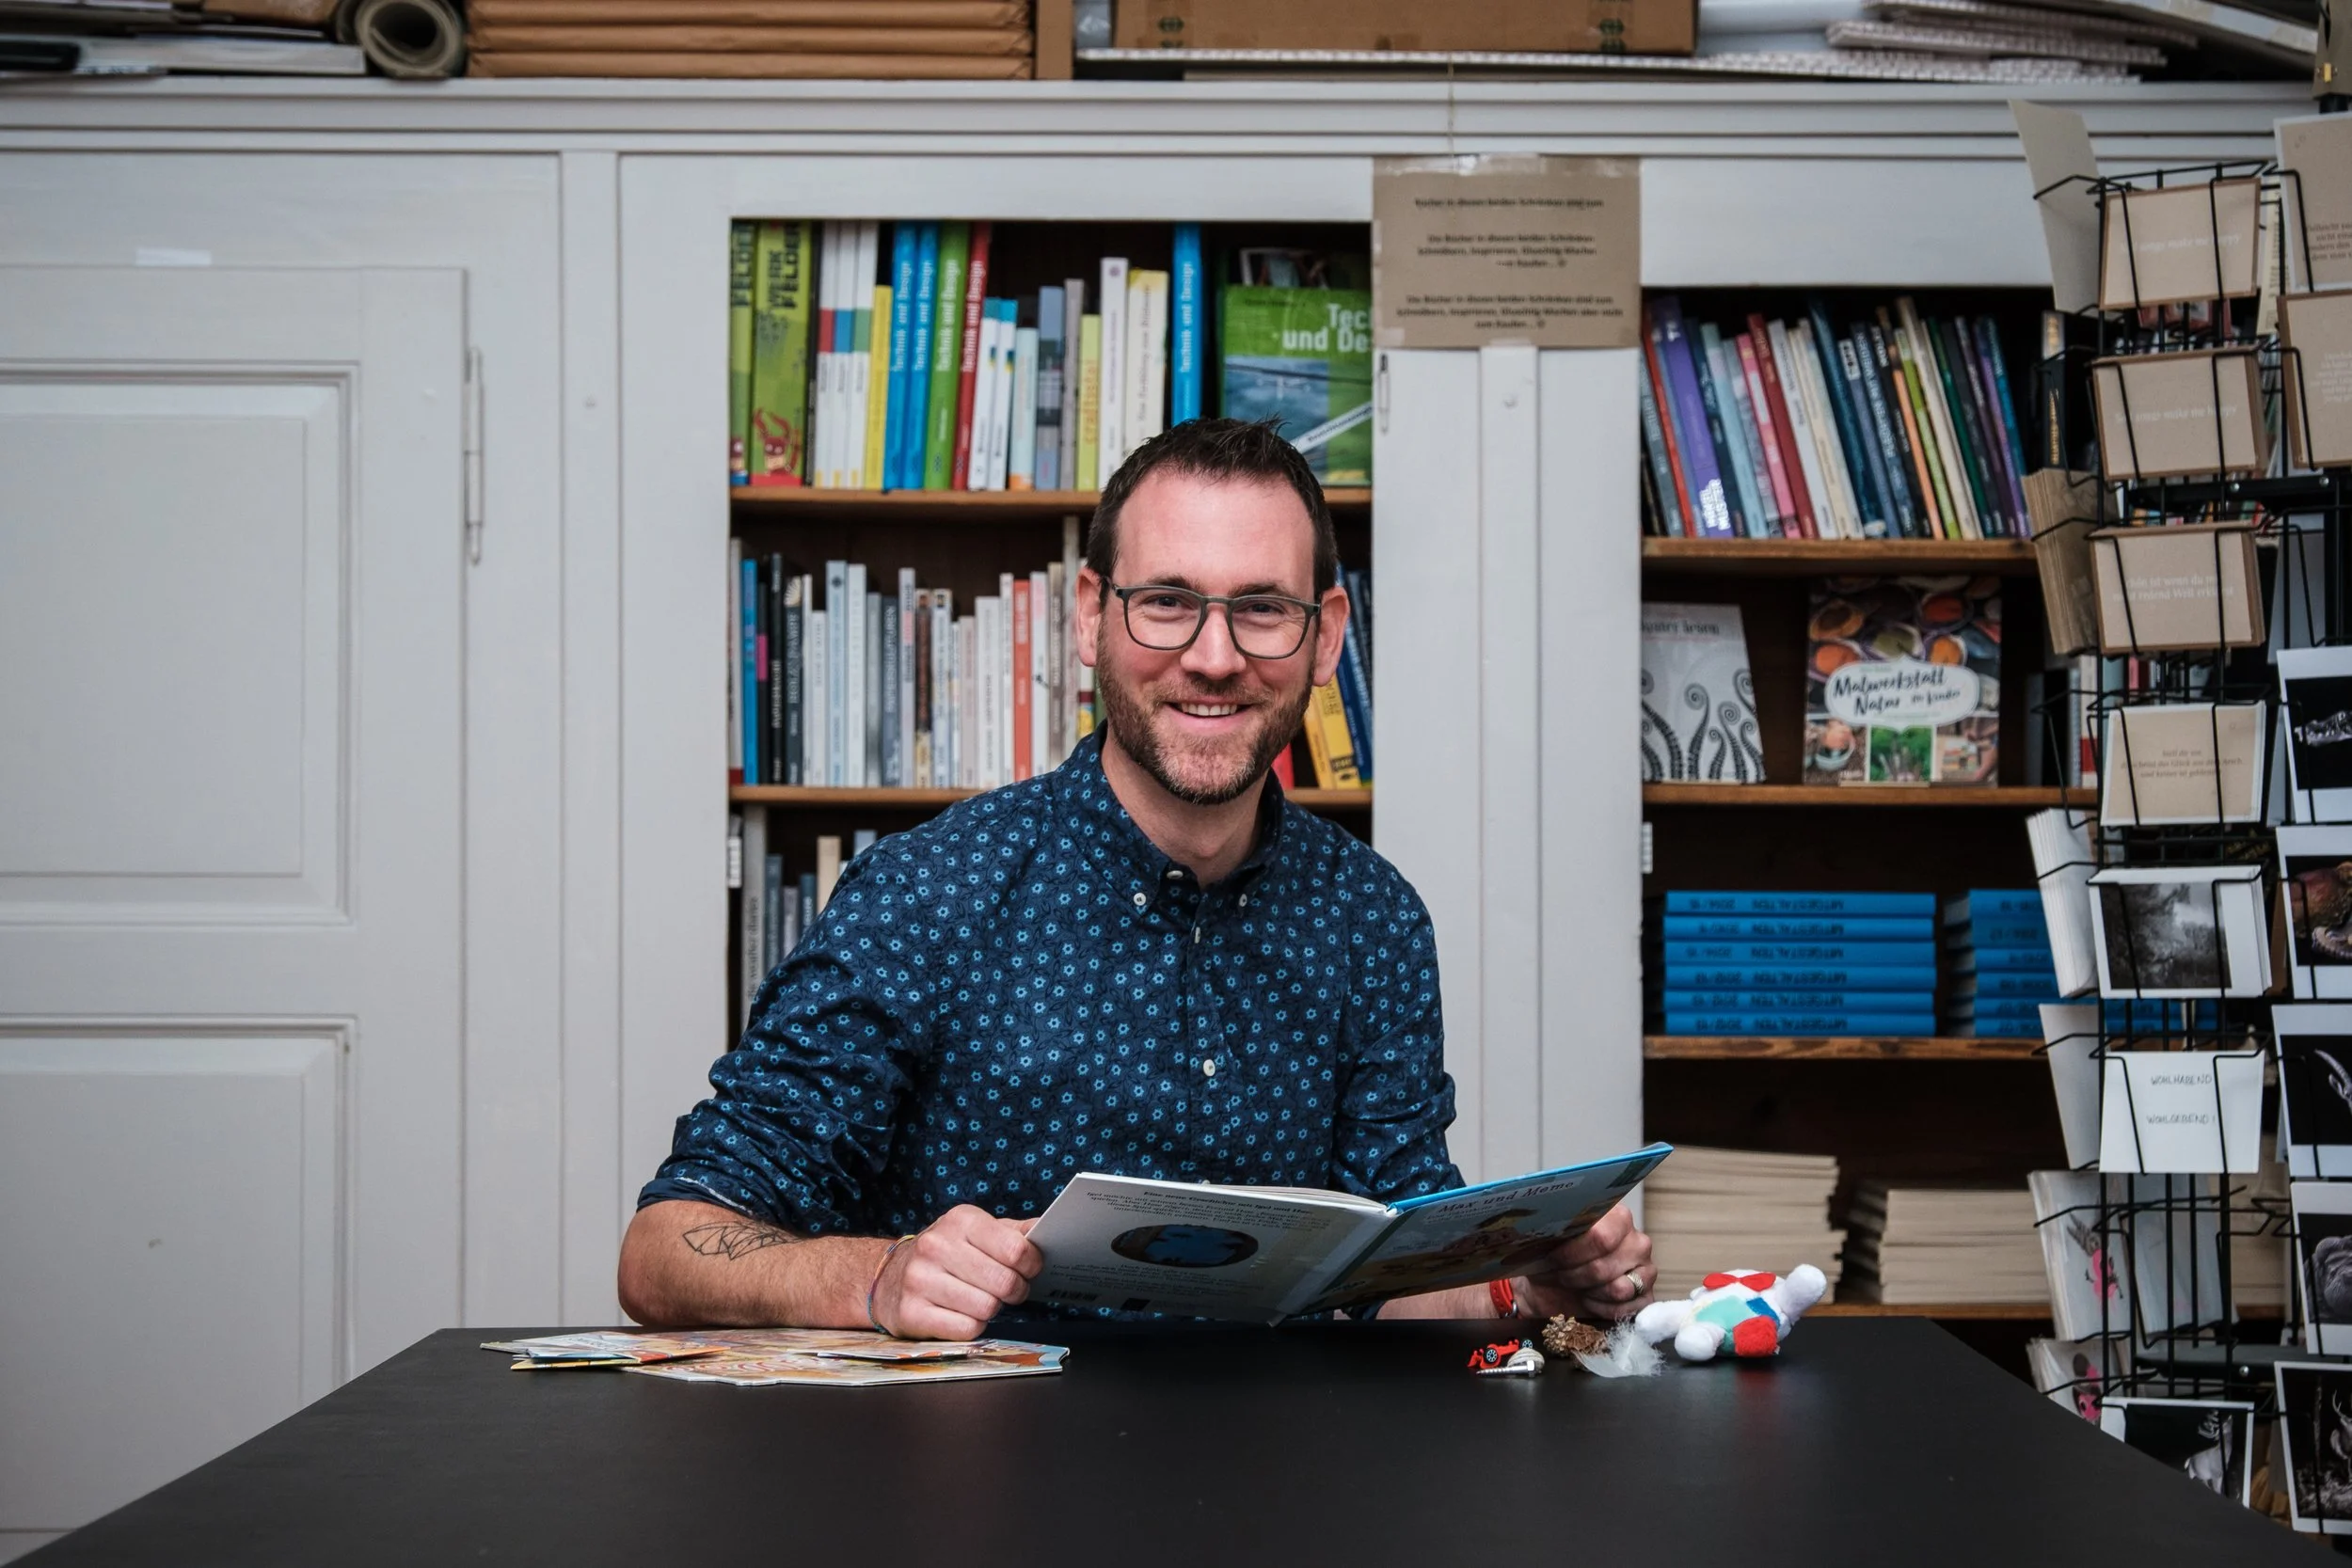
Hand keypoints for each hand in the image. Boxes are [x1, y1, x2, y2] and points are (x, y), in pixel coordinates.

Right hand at [870, 1205, 1042, 1340]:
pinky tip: (963, 1313)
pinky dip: (973, 1326)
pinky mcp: (912, 1312)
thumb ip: (1014, 1232)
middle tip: (1011, 1290)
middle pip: (1004, 1282)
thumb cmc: (947, 1254)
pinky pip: (967, 1329)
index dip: (1031, 1264)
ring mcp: (920, 1280)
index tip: (1029, 1269)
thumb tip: (1047, 1230)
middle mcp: (936, 1247)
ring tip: (983, 1299)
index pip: (1015, 1249)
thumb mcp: (977, 1232)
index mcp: (960, 1221)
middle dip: (1016, 1291)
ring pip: (987, 1308)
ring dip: (993, 1309)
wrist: (889, 1278)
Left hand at [1518, 1202, 1654, 1321]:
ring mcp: (1646, 1268)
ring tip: (1577, 1286)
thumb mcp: (1547, 1240)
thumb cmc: (1551, 1259)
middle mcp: (1636, 1239)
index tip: (1553, 1258)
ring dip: (1589, 1291)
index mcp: (1614, 1216)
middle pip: (1605, 1265)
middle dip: (1576, 1275)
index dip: (1573, 1252)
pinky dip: (1602, 1308)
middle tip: (1562, 1275)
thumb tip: (1544, 1225)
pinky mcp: (1647, 1295)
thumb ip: (1554, 1229)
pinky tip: (1590, 1300)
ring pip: (1618, 1288)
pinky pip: (1627, 1307)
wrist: (1549, 1287)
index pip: (1601, 1236)